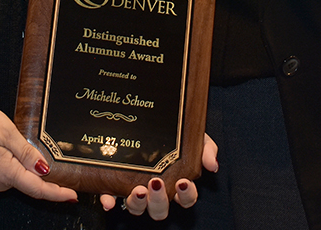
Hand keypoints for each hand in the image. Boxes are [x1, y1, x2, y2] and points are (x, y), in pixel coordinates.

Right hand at [0, 101, 78, 202]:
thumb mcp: (7, 132)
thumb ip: (27, 152)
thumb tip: (44, 169)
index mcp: (5, 172)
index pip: (37, 189)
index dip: (57, 194)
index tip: (73, 195)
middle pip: (30, 184)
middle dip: (44, 175)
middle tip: (54, 157)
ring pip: (19, 178)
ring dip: (28, 168)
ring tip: (21, 142)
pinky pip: (8, 174)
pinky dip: (17, 166)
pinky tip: (13, 149)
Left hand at [99, 133, 217, 218]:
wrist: (153, 111)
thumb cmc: (176, 132)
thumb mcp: (195, 136)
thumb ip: (206, 148)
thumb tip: (212, 165)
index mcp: (177, 182)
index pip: (186, 199)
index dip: (186, 195)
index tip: (183, 182)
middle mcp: (157, 191)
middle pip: (160, 209)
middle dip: (159, 201)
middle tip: (156, 183)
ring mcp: (136, 189)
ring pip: (138, 208)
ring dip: (137, 203)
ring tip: (138, 190)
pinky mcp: (116, 183)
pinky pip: (111, 198)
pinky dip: (109, 201)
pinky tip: (108, 200)